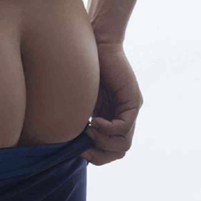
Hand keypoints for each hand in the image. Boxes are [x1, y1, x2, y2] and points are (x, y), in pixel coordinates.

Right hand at [84, 41, 142, 165]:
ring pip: (124, 145)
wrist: (93, 43)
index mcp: (110, 117)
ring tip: (89, 129)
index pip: (111, 150)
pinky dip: (108, 129)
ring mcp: (130, 110)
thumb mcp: (80, 101)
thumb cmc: (82, 68)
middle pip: (119, 152)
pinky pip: (124, 127)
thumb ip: (80, 119)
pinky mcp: (132, 101)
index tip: (78, 148)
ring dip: (103, 142)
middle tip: (83, 146)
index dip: (95, 156)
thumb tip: (68, 144)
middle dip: (100, 155)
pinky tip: (94, 120)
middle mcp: (123, 116)